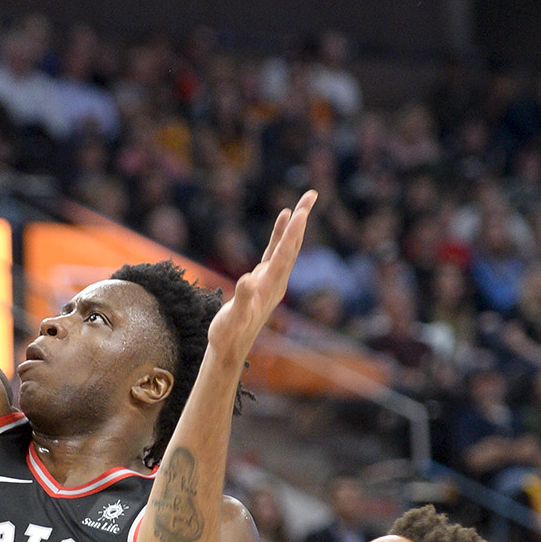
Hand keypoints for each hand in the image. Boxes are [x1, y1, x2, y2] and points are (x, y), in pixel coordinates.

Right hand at [208, 189, 315, 367]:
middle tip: (312, 193)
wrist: (230, 348)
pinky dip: (281, 233)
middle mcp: (276, 280)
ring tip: (304, 201)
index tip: (301, 211)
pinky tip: (284, 218)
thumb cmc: (228, 334)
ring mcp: (272, 278)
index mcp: (270, 286)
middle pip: (293, 245)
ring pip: (287, 246)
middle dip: (302, 219)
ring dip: (295, 223)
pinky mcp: (264, 278)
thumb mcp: (232, 319)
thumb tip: (247, 280)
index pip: (284, 254)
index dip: (292, 233)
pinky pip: (276, 250)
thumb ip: (241, 300)